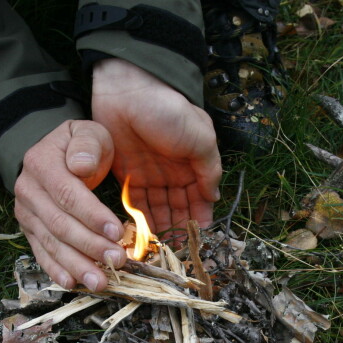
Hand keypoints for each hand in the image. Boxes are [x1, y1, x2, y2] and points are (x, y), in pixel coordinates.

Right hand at [14, 119, 126, 291]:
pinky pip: (41, 253)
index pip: (67, 194)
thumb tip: (81, 165)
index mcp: (41, 163)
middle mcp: (28, 190)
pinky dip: (57, 270)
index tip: (117, 232)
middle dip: (90, 246)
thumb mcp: (88, 132)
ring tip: (101, 282)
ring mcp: (26, 213)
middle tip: (117, 261)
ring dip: (77, 265)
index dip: (92, 215)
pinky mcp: (30, 231)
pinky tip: (73, 283)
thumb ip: (87, 144)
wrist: (54, 154)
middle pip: (59, 224)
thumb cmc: (81, 146)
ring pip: (51, 243)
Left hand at [91, 58, 221, 235]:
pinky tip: (142, 234)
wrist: (128, 90)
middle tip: (177, 252)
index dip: (201, 219)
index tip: (200, 242)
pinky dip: (140, 219)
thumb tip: (215, 197)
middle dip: (179, 230)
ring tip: (160, 249)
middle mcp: (174, 173)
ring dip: (160, 228)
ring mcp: (151, 175)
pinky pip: (136, 203)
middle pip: (179, 208)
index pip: (201, 200)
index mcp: (195, 164)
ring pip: (158, 210)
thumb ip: (209, 169)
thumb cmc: (169, 110)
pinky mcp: (128, 175)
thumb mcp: (201, 137)